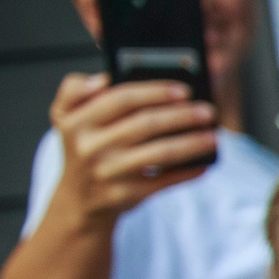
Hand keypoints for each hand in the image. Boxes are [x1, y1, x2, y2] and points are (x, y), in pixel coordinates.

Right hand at [47, 72, 218, 222]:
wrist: (79, 199)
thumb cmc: (83, 147)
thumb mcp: (64, 115)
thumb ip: (75, 89)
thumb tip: (103, 78)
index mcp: (76, 122)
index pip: (121, 99)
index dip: (155, 92)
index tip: (184, 90)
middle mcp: (90, 148)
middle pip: (146, 125)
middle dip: (182, 116)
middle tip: (208, 111)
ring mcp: (109, 173)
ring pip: (160, 153)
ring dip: (192, 143)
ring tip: (214, 136)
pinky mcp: (126, 195)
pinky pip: (165, 181)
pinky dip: (188, 172)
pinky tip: (205, 163)